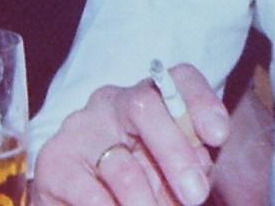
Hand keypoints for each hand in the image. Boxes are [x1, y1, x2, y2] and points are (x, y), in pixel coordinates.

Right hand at [32, 64, 230, 205]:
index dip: (201, 102)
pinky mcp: (55, 162)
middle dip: (175, 153)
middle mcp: (113, 102)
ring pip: (119, 161)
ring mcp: (80, 129)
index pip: (179, 80)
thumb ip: (191, 163)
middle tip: (196, 194)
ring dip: (143, 198)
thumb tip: (200, 173)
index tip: (219, 135)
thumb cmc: (141, 179)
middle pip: (145, 107)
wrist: (77, 197)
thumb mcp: (171, 168)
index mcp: (150, 97)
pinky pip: (88, 192)